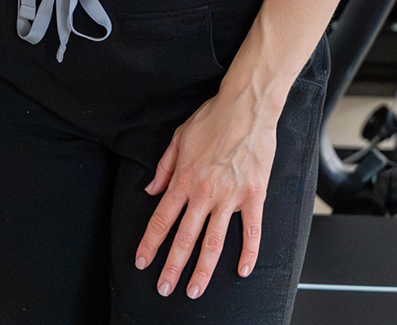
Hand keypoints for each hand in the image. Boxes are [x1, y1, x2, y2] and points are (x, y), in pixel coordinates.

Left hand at [134, 89, 278, 299]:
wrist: (246, 106)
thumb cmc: (212, 117)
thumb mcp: (179, 137)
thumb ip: (164, 167)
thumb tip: (150, 189)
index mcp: (184, 178)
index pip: (162, 219)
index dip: (150, 243)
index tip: (142, 262)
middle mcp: (204, 192)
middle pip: (184, 238)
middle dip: (172, 267)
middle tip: (164, 289)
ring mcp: (230, 196)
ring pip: (214, 242)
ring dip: (203, 270)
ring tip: (194, 291)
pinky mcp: (253, 195)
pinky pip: (251, 230)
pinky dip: (248, 253)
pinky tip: (242, 270)